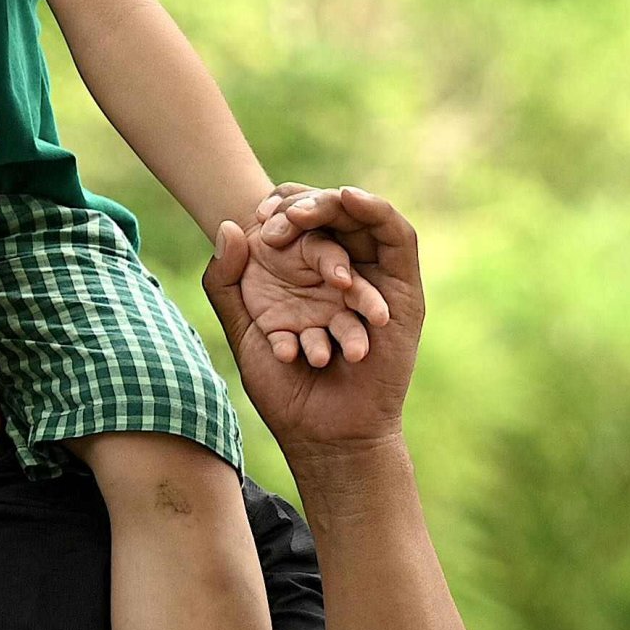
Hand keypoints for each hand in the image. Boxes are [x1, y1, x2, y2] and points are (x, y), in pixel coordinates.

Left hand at [208, 185, 425, 459]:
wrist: (323, 431)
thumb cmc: (283, 389)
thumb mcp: (245, 329)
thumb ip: (226, 282)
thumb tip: (229, 224)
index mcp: (305, 278)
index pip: (297, 221)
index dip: (279, 206)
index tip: (256, 214)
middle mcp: (341, 274)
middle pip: (330, 215)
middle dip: (302, 206)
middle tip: (276, 219)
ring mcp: (375, 278)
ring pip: (361, 219)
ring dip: (333, 205)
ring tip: (300, 212)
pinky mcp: (403, 287)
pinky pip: (398, 236)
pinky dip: (377, 210)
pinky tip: (348, 198)